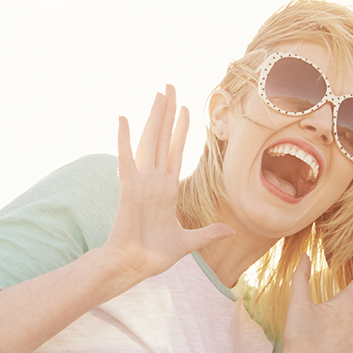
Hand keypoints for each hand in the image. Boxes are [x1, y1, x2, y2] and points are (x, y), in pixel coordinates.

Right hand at [99, 85, 234, 283]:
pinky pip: (126, 160)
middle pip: (163, 138)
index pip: (175, 151)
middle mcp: (154, 180)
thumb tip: (229, 230)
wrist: (133, 266)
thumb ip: (207, 234)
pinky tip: (124, 119)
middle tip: (170, 86)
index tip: (186, 108)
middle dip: (168, 112)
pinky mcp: (129, 189)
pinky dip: (124, 140)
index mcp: (167, 189)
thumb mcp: (188, 242)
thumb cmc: (153, 254)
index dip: (181, 129)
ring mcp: (142, 182)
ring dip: (154, 117)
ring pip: (150, 141)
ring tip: (159, 93)